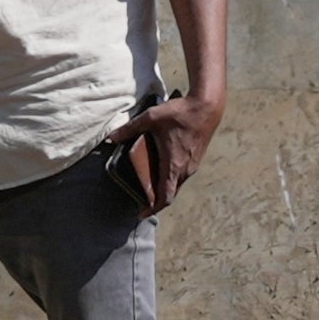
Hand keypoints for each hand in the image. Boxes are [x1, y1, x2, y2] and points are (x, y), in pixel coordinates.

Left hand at [122, 94, 223, 210]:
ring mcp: (193, 165)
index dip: (152, 208)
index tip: (141, 214)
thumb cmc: (180, 113)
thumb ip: (130, 129)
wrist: (207, 106)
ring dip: (165, 190)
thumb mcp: (151, 118)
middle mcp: (185, 170)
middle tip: (142, 203)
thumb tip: (111, 137)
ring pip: (177, 185)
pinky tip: (164, 171)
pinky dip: (172, 180)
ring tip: (151, 188)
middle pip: (170, 194)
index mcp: (173, 165)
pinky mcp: (196, 159)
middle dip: (156, 201)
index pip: (164, 196)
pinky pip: (183, 176)